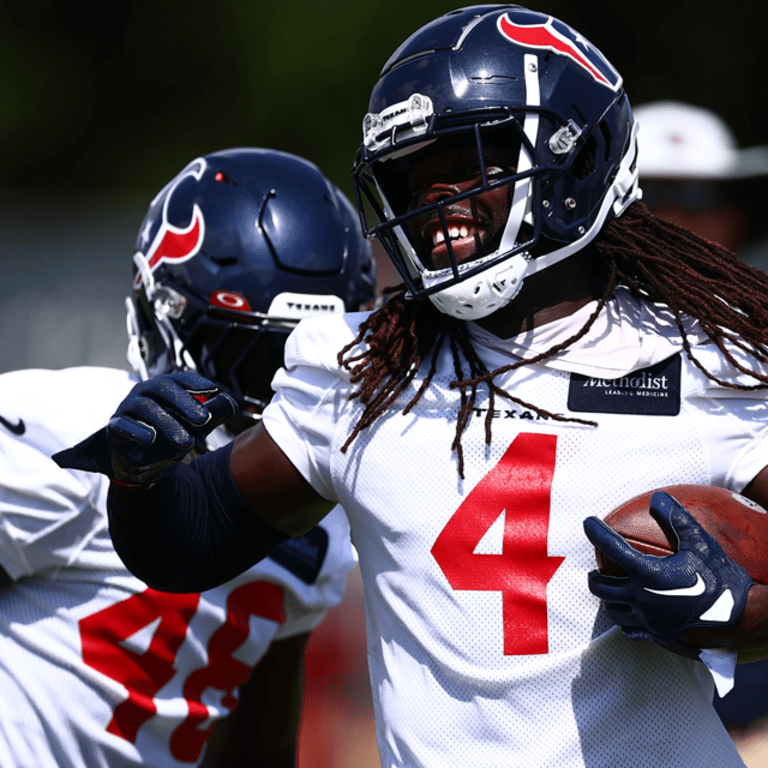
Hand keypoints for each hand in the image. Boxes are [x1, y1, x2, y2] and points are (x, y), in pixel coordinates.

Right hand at [52, 371, 235, 484]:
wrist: (146, 465)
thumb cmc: (171, 437)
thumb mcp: (197, 427)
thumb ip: (215, 414)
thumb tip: (231, 402)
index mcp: (164, 389)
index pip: (178, 378)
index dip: (195, 382)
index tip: (213, 390)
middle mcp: (144, 393)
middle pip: (161, 387)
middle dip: (184, 402)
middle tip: (204, 419)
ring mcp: (127, 408)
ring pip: (145, 406)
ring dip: (167, 422)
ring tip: (186, 441)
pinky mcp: (115, 428)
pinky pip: (122, 424)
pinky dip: (137, 430)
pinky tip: (152, 439)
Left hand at [583, 491, 752, 652]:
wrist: (743, 622)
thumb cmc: (722, 582)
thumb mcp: (702, 545)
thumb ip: (678, 520)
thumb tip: (660, 498)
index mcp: (646, 574)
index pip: (611, 547)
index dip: (596, 532)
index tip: (589, 523)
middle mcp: (640, 599)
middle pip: (601, 586)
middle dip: (594, 575)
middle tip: (597, 567)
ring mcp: (647, 621)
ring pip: (612, 610)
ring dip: (608, 599)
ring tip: (611, 590)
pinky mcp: (657, 637)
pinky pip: (630, 631)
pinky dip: (625, 621)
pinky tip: (631, 615)